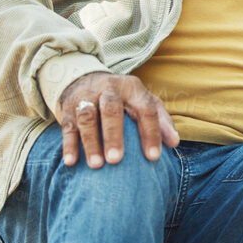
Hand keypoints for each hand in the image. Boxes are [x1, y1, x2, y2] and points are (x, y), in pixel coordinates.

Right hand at [55, 72, 179, 168]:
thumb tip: (174, 142)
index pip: (145, 109)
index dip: (151, 133)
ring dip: (91, 142)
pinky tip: (71, 162)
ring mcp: (86, 97)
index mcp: (132, 88)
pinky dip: (69, 144)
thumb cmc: (123, 98)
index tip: (153, 157)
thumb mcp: (144, 100)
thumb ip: (161, 120)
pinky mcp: (68, 109)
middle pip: (111, 109)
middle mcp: (108, 89)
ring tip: (97, 165)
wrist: (84, 78)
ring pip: (87, 117)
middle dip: (114, 135)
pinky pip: (68, 126)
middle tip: (117, 160)